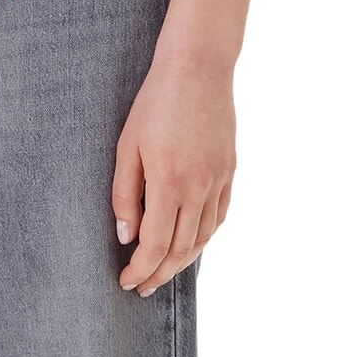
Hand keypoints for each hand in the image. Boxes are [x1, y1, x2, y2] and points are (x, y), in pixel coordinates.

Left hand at [112, 47, 236, 294]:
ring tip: (164, 271)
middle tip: (141, 287)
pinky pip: (219, 216)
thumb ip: (125, 194)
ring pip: (204, 237)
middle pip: (181, 249)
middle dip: (159, 273)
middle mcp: (199, 188)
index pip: (156, 245)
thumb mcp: (127, 145)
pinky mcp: (230, 170)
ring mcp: (219, 180)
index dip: (140, 269)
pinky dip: (205, 236)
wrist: (197, 68)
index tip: (126, 281)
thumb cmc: (155, 103)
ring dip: (183, 261)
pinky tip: (192, 242)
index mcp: (169, 183)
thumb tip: (126, 236)